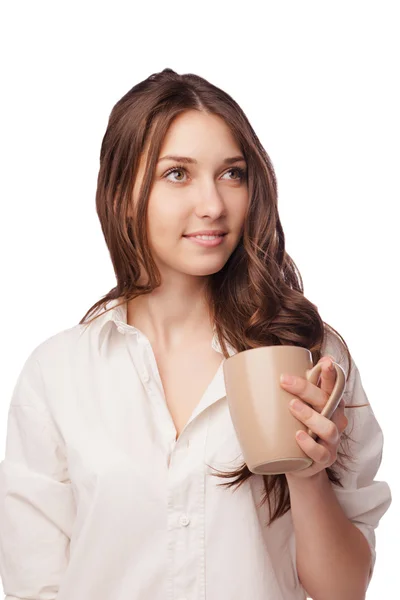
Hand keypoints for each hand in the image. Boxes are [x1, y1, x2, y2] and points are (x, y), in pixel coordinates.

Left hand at [279, 355, 347, 479]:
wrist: (298, 463)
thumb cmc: (294, 426)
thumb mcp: (294, 406)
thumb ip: (287, 390)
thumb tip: (260, 365)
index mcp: (330, 402)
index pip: (334, 385)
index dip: (331, 373)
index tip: (325, 360)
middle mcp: (335, 419)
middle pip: (328, 400)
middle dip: (306, 388)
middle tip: (285, 380)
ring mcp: (332, 440)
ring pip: (328, 427)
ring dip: (310, 415)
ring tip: (292, 406)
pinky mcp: (325, 458)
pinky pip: (321, 452)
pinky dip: (309, 444)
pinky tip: (298, 435)